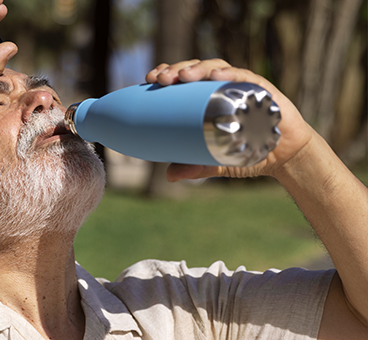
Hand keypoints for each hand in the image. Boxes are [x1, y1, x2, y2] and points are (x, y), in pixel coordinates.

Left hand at [144, 59, 316, 181]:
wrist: (286, 157)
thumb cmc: (249, 153)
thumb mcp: (217, 161)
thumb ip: (195, 167)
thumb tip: (169, 175)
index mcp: (209, 98)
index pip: (185, 79)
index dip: (168, 73)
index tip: (149, 78)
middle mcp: (224, 88)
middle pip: (196, 69)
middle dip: (176, 69)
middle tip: (161, 79)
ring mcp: (243, 86)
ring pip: (217, 68)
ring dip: (198, 68)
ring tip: (183, 76)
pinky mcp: (263, 90)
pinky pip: (245, 77)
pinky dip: (230, 75)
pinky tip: (216, 76)